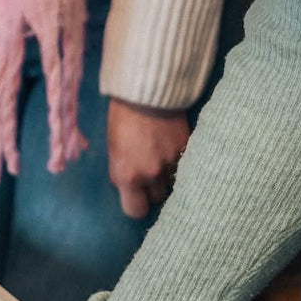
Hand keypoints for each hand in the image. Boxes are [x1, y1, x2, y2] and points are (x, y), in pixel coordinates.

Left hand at [106, 99, 190, 217]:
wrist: (145, 89)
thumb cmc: (122, 118)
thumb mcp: (113, 149)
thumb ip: (121, 173)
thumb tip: (128, 189)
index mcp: (127, 175)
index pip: (136, 211)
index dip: (137, 204)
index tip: (138, 196)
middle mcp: (150, 173)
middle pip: (158, 199)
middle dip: (154, 187)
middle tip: (150, 169)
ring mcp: (171, 162)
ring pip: (175, 185)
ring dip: (169, 176)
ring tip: (162, 156)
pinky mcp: (186, 149)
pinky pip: (186, 167)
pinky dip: (181, 162)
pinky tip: (173, 147)